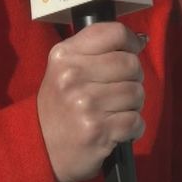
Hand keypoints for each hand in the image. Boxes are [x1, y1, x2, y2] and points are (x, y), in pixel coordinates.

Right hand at [37, 22, 145, 181]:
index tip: (132, 50)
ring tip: (114, 111)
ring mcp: (85, 104)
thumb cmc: (59, 106)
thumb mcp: (64, 68)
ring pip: (137, 93)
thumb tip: (142, 39)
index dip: (130, 41)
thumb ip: (97, 50)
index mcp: (64, 55)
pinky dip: (133, 128)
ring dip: (133, 105)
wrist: (40, 148)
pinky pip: (136, 121)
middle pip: (131, 64)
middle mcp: (73, 76)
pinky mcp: (97, 130)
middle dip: (134, 78)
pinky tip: (117, 129)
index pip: (113, 32)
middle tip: (119, 89)